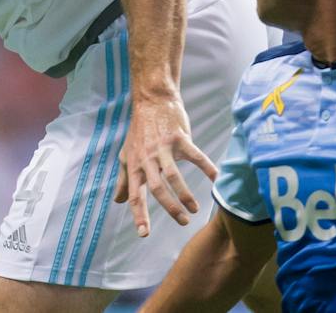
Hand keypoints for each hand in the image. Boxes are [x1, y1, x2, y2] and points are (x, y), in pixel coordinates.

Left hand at [115, 92, 217, 236]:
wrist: (152, 100)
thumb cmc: (140, 131)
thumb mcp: (126, 155)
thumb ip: (124, 180)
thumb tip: (118, 201)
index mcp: (135, 165)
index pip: (135, 195)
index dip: (139, 215)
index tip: (144, 234)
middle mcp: (148, 158)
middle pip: (157, 188)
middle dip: (170, 208)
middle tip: (183, 221)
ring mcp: (163, 148)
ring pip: (174, 175)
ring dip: (185, 194)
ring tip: (195, 208)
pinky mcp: (179, 138)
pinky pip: (196, 156)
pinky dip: (207, 168)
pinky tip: (217, 179)